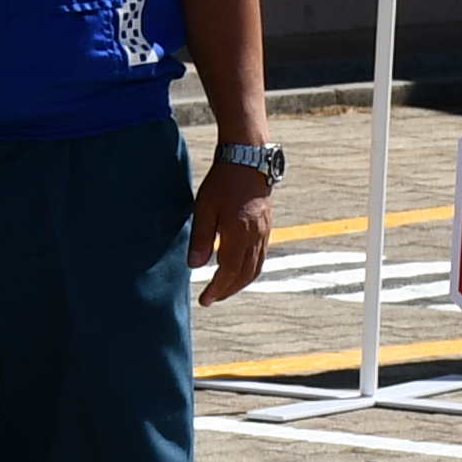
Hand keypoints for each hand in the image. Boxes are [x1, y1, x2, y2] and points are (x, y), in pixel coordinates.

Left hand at [190, 161, 275, 305]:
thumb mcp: (204, 208)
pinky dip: (250, 270)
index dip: (217, 289)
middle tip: (212, 299)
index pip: (229, 271)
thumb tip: (195, 266)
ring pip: (256, 267)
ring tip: (224, 289)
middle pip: (245, 274)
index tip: (205, 300)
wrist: (248, 160)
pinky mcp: (267, 227)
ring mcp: (264, 232)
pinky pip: (261, 257)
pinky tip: (239, 270)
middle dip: (228, 290)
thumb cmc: (223, 182)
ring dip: (240, 283)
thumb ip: (201, 238)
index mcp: (238, 233)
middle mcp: (255, 237)